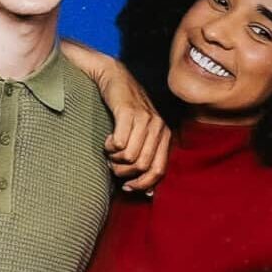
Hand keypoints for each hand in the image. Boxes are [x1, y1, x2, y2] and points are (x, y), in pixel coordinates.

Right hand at [98, 63, 169, 193]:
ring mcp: (145, 118)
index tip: (126, 186)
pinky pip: (119, 143)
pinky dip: (110, 146)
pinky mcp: (129, 112)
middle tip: (112, 164)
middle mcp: (159, 126)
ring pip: (130, 156)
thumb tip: (148, 193)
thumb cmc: (125, 111)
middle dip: (123, 171)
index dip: (142, 183)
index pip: (159, 170)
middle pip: (142, 166)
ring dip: (114, 158)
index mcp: (164, 134)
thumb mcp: (139, 133)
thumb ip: (144, 157)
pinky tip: (107, 139)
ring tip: (110, 150)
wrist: (114, 78)